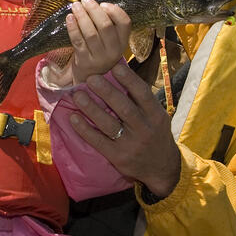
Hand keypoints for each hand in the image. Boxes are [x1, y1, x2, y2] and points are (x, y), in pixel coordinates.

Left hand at [67, 0, 130, 83]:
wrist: (90, 77)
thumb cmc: (99, 52)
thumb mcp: (110, 42)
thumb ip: (108, 25)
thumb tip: (94, 3)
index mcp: (123, 43)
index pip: (125, 23)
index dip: (115, 11)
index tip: (103, 4)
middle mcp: (113, 51)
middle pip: (105, 26)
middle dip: (94, 10)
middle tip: (85, 0)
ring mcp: (99, 58)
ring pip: (90, 33)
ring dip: (82, 16)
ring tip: (75, 5)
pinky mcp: (84, 61)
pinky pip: (77, 41)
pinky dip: (73, 27)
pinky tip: (69, 18)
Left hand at [69, 63, 180, 197]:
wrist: (162, 168)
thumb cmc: (155, 134)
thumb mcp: (156, 117)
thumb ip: (141, 100)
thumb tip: (119, 73)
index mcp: (156, 116)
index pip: (143, 94)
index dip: (129, 80)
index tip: (115, 67)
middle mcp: (145, 129)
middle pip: (124, 108)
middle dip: (107, 92)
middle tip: (91, 79)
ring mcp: (131, 144)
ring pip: (109, 124)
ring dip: (91, 109)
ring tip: (77, 95)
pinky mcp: (118, 157)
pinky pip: (99, 142)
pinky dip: (85, 130)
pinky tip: (73, 118)